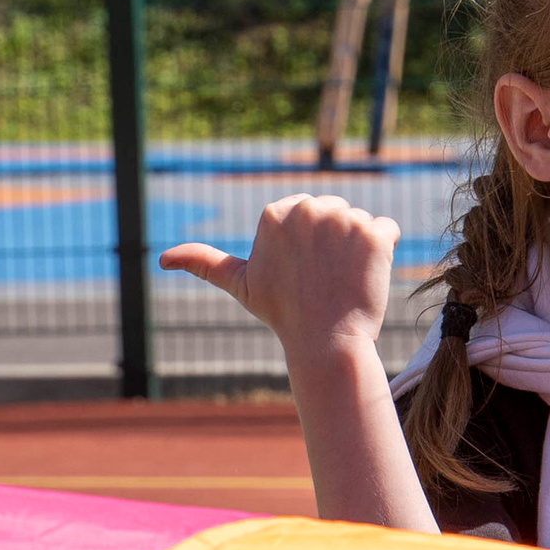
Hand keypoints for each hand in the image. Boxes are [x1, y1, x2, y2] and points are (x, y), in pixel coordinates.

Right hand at [162, 194, 399, 366]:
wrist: (326, 342)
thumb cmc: (283, 314)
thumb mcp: (240, 284)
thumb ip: (204, 262)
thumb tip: (161, 258)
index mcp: (275, 212)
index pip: (307, 214)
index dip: (310, 246)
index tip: (302, 272)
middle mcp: (307, 207)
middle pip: (335, 213)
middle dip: (334, 243)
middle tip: (323, 279)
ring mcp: (343, 218)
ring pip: (360, 222)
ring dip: (358, 249)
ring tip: (342, 279)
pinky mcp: (374, 232)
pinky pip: (387, 230)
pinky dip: (383, 252)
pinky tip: (365, 276)